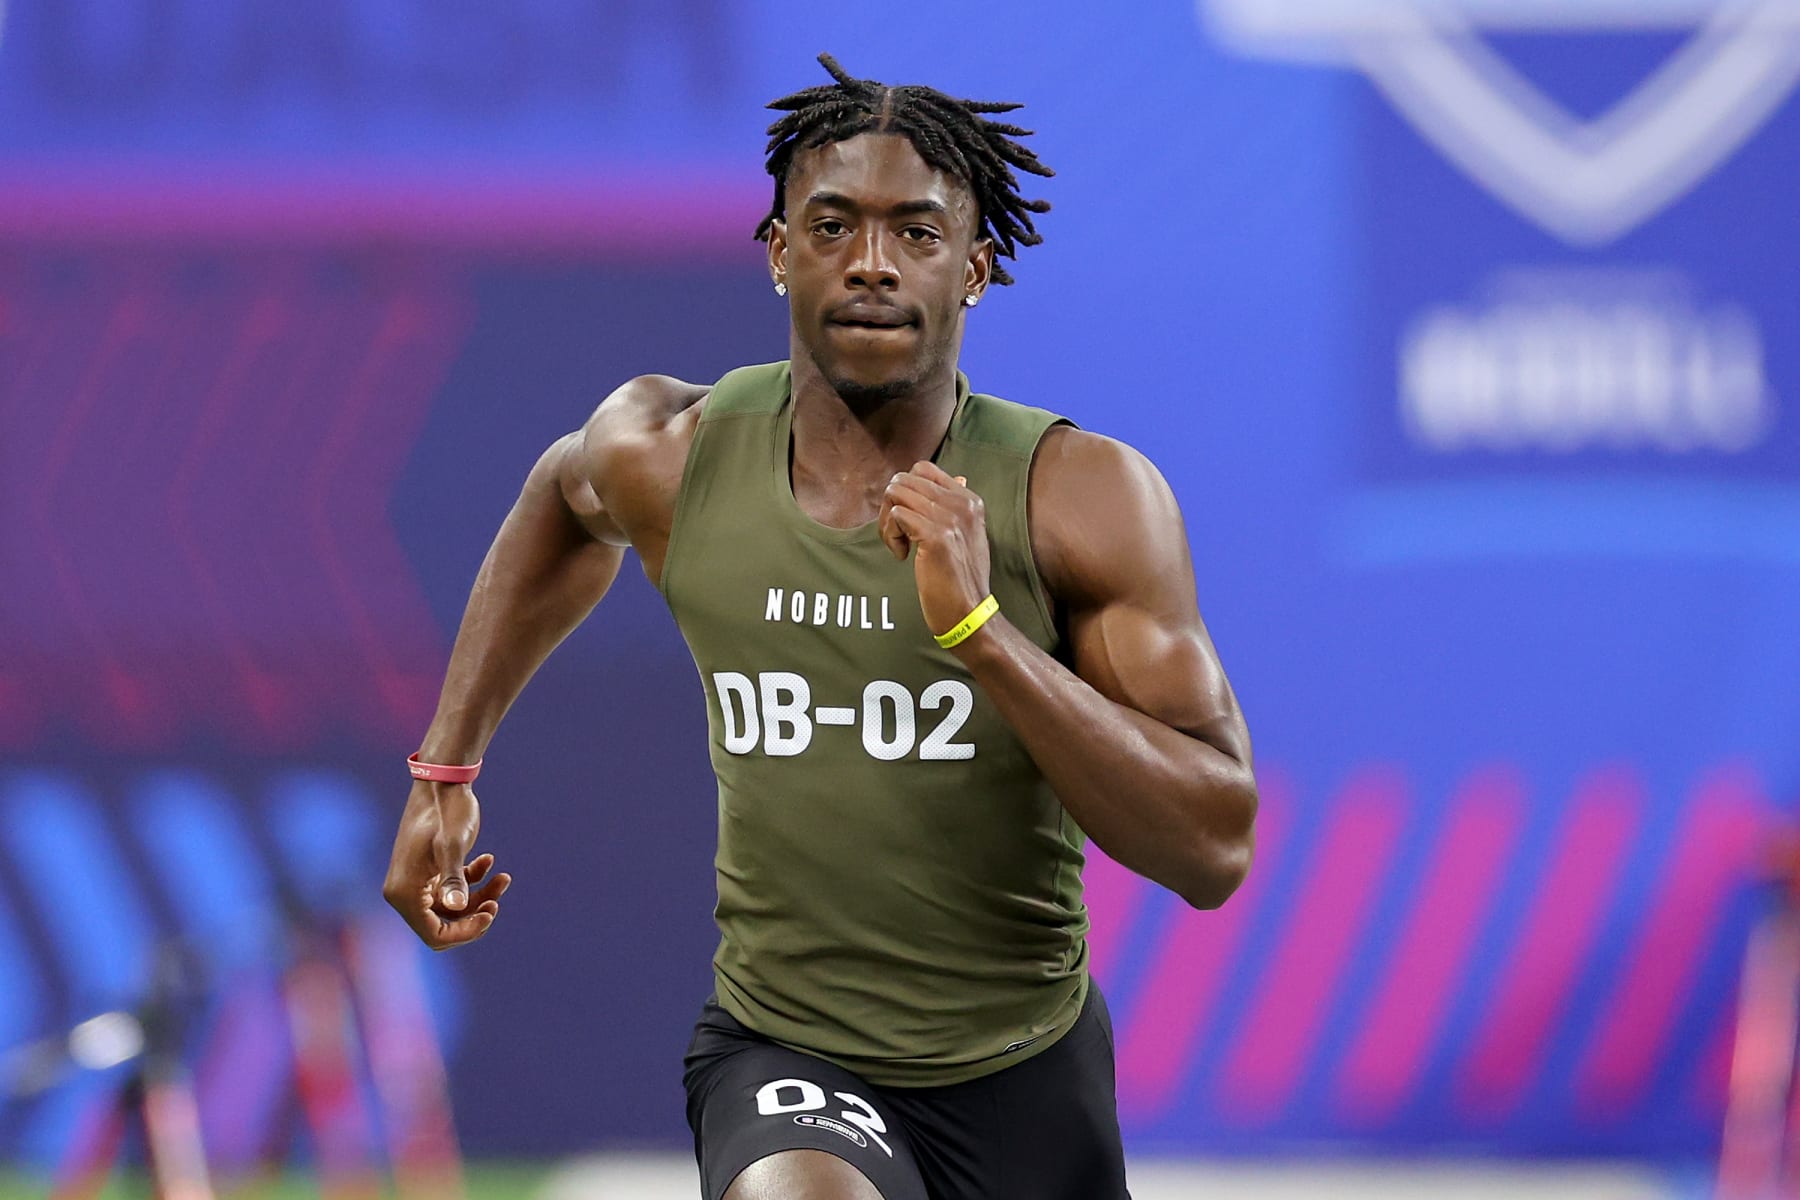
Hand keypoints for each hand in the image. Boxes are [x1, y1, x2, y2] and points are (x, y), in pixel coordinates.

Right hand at [383, 779, 511, 949]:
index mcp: (404, 892)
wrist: (444, 783)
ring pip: (454, 908)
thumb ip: (453, 876)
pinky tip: (490, 861)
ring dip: (480, 897)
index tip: (489, 914)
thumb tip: (456, 905)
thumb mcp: (452, 843)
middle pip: (444, 926)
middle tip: (496, 903)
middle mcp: (406, 892)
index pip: (433, 935)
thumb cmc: (447, 810)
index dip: (464, 932)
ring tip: (503, 879)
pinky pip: (455, 890)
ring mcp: (419, 882)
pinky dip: (474, 880)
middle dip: (473, 917)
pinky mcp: (432, 871)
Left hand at [878, 460, 990, 638]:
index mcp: (969, 500)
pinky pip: (896, 515)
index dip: (905, 492)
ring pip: (895, 493)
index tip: (909, 520)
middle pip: (904, 479)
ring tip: (900, 545)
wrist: (969, 613)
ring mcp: (950, 518)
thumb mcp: (966, 535)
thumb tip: (957, 477)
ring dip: (888, 520)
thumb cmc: (960, 579)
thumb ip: (956, 507)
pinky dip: (890, 535)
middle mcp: (962, 504)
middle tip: (898, 535)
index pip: (923, 470)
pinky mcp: (935, 536)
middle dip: (891, 506)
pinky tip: (902, 556)